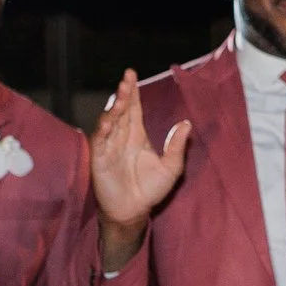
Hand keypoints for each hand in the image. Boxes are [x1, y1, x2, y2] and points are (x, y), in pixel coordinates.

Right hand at [90, 68, 189, 271]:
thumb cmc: (150, 189)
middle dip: (123, 94)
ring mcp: (108, 147)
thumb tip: (186, 123)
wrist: (134, 210)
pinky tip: (108, 120)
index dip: (133, 92)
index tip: (132, 74)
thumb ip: (177, 146)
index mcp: (137, 135)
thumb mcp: (171, 167)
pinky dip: (103, 130)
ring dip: (114, 108)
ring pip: (110, 122)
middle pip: (121, 111)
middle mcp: (121, 137)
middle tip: (127, 79)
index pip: (134, 109)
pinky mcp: (99, 159)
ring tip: (120, 95)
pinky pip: (100, 142)